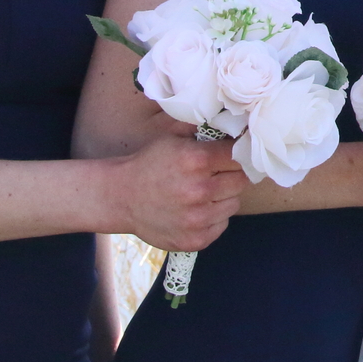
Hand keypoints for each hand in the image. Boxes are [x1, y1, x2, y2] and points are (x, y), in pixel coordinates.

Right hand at [110, 121, 245, 251]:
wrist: (120, 198)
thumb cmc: (150, 164)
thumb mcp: (174, 138)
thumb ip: (204, 130)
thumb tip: (234, 122)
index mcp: (196, 160)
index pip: (239, 155)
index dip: (239, 152)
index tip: (236, 153)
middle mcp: (199, 191)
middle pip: (242, 181)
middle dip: (233, 175)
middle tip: (218, 173)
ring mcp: (197, 219)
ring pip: (234, 204)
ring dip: (224, 197)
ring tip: (203, 192)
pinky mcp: (195, 239)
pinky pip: (222, 224)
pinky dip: (214, 217)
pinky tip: (196, 209)